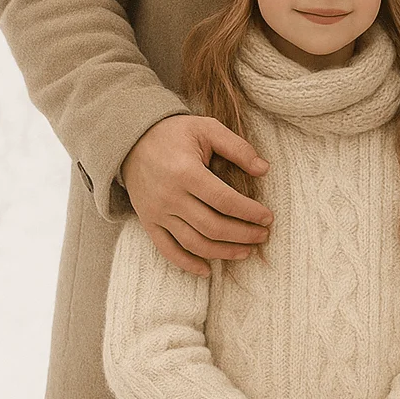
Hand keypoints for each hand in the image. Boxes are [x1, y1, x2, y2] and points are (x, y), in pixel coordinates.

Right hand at [122, 114, 270, 275]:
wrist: (131, 139)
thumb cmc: (175, 132)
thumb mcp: (207, 128)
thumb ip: (237, 147)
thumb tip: (264, 169)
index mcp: (186, 172)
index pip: (225, 201)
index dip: (250, 212)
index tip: (268, 217)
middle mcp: (170, 196)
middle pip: (212, 227)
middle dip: (243, 235)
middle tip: (263, 236)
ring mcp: (157, 212)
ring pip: (193, 243)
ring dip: (223, 252)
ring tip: (246, 252)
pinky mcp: (148, 222)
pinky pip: (167, 250)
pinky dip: (187, 264)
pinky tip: (208, 270)